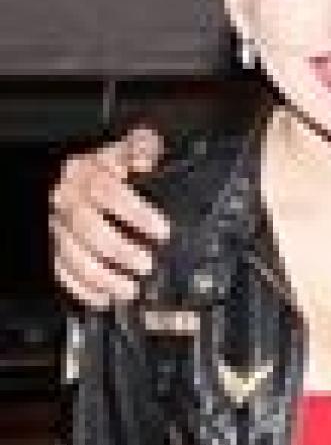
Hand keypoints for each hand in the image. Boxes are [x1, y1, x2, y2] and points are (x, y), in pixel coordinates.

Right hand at [49, 127, 169, 307]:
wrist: (75, 179)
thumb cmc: (108, 168)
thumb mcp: (126, 150)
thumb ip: (140, 147)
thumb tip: (147, 147)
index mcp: (87, 174)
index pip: (107, 191)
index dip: (136, 213)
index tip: (162, 231)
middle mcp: (67, 200)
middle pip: (88, 228)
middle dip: (120, 250)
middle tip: (146, 264)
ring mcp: (58, 226)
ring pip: (72, 255)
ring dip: (103, 277)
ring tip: (130, 288)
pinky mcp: (55, 247)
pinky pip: (61, 270)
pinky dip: (82, 289)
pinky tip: (105, 298)